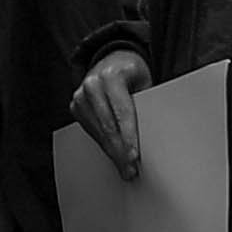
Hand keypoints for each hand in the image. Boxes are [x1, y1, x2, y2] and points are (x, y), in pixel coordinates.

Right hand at [70, 48, 151, 180]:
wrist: (111, 60)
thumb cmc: (133, 73)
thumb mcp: (145, 82)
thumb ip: (147, 104)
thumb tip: (155, 137)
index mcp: (111, 76)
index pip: (122, 112)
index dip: (129, 137)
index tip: (135, 157)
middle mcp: (92, 84)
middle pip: (108, 126)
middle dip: (120, 152)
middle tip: (131, 171)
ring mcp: (80, 95)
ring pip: (98, 132)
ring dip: (112, 152)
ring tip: (125, 169)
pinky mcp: (76, 106)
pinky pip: (90, 131)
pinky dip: (103, 145)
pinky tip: (113, 156)